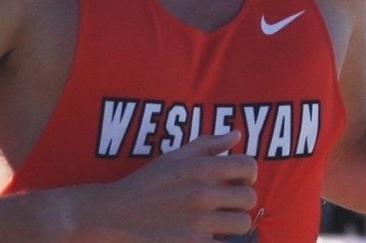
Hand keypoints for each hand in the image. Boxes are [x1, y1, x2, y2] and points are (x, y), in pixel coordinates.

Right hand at [64, 131, 256, 240]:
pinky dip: (219, 240)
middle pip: (249, 197)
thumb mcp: (172, 158)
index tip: (235, 180)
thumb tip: (236, 134)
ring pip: (243, 223)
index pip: (248, 166)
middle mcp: (202, 193)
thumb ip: (206, 144)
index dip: (248, 173)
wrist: (115, 213)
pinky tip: (205, 235)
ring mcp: (199, 221)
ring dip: (232, 223)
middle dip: (239, 200)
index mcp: (198, 168)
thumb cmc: (146, 184)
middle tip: (224, 203)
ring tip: (216, 221)